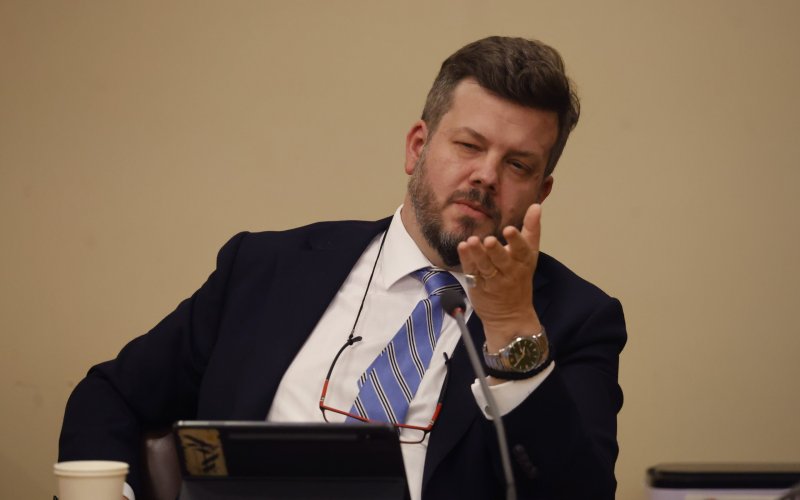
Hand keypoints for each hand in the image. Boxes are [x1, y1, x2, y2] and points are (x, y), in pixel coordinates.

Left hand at [457, 203, 542, 352]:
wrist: (510, 315)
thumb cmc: (520, 278)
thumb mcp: (530, 255)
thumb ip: (531, 230)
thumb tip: (536, 206)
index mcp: (524, 262)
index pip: (522, 250)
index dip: (516, 240)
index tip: (509, 229)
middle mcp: (510, 271)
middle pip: (502, 260)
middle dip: (495, 251)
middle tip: (489, 240)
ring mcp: (493, 280)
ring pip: (485, 267)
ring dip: (477, 254)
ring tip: (471, 242)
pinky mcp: (478, 286)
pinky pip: (472, 272)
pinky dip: (467, 260)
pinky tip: (462, 248)